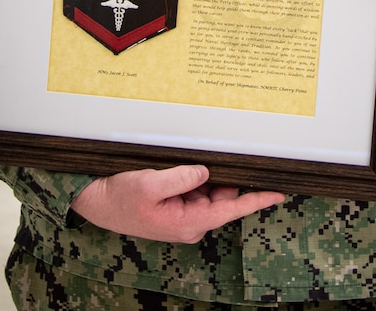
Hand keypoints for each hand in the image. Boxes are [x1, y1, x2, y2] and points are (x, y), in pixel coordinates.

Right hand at [71, 165, 284, 243]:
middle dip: (228, 177)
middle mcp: (190, 222)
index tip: (278, 193)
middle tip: (230, 153)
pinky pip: (196, 188)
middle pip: (223, 197)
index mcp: (188, 223)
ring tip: (194, 158)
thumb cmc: (120, 198)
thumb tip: (205, 172)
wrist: (97, 202)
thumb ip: (181, 178)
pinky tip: (189, 164)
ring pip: (210, 191)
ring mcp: (183, 214)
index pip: (230, 210)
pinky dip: (196, 176)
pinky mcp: (176, 204)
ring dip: (209, 175)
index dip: (256, 200)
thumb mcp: (150, 184)